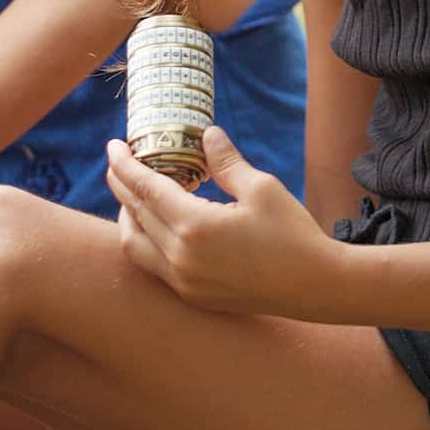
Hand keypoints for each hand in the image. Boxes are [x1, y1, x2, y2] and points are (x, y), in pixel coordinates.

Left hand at [104, 129, 336, 316]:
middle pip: (136, 214)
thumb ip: (226, 161)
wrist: (317, 287)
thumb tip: (206, 134)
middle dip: (122, 185)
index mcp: (195, 226)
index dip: (125, 165)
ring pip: (136, 245)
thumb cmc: (293, 234)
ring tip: (131, 194)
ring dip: (128, 216)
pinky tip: (153, 225)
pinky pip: (152, 266)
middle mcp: (181, 257)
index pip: (146, 189)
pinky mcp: (194, 295)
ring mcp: (185, 281)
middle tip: (117, 163)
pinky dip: (144, 240)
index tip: (113, 146)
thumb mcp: (261, 188)